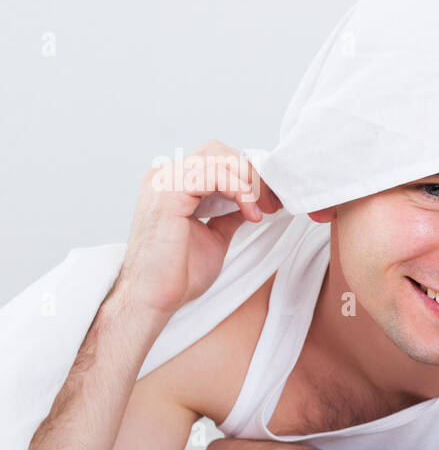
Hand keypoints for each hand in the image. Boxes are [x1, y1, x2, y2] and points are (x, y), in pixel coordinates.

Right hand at [120, 140, 281, 314]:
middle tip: (272, 202)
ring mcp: (163, 181)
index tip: (272, 200)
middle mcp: (165, 176)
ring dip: (249, 181)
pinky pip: (211, 173)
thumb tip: (252, 200)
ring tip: (262, 208)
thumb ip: (230, 212)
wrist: (156, 297)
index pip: (218, 159)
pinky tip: (250, 211)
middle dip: (253, 174)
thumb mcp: (216, 235)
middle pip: (219, 152)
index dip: (250, 175)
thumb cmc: (179, 272)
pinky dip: (238, 188)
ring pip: (217, 157)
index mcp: (174, 184)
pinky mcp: (166, 192)